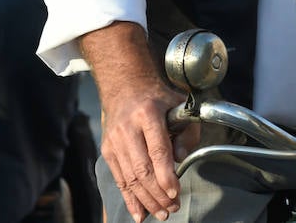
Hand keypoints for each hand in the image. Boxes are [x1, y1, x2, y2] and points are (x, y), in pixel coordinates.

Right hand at [98, 78, 186, 222]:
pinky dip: (130, 199)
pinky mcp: (107, 150)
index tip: (175, 192)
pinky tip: (140, 213)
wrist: (124, 86)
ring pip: (130, 178)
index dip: (165, 175)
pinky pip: (120, 180)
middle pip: (142, 169)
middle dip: (158, 194)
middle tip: (173, 208)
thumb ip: (187, 131)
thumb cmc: (156, 98)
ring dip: (147, 200)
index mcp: (148, 114)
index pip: (157, 150)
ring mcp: (114, 140)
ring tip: (162, 213)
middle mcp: (127, 128)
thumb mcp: (179, 105)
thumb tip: (180, 158)